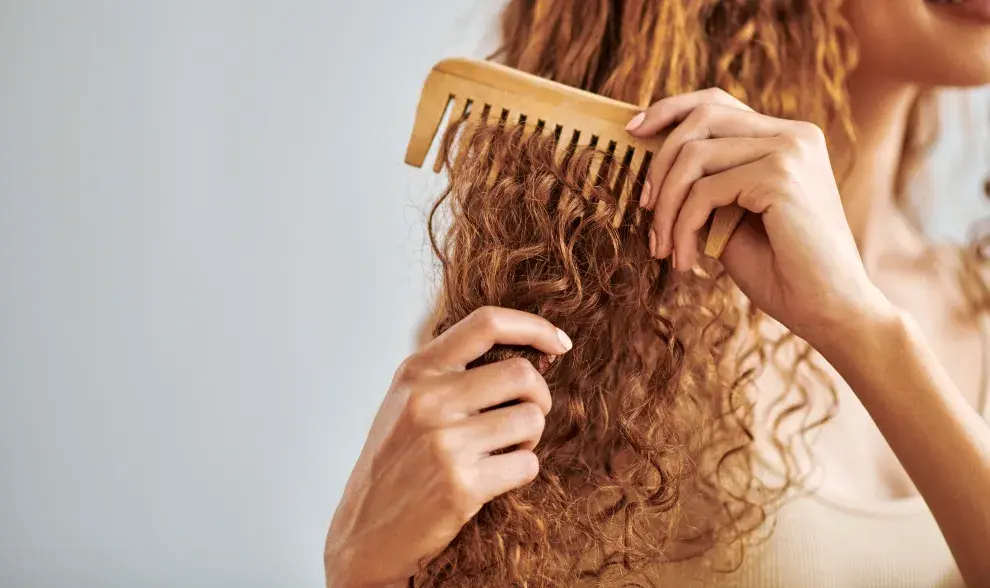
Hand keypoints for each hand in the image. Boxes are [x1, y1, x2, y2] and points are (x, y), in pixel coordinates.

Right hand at [325, 307, 571, 586]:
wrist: (364, 533)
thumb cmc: (395, 463)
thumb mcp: (407, 401)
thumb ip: (452, 372)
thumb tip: (531, 352)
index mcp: (416, 371)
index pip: (486, 323)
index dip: (534, 327)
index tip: (560, 343)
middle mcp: (428, 400)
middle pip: (523, 374)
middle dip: (539, 397)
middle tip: (524, 417)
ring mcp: (445, 442)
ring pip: (532, 419)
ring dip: (529, 438)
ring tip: (501, 452)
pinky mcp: (462, 485)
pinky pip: (528, 464)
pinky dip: (521, 471)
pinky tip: (493, 479)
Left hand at [625, 88, 891, 345]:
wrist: (832, 311)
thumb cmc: (782, 272)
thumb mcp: (733, 218)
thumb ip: (706, 185)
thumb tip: (652, 165)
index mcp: (787, 138)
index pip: (717, 102)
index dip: (669, 110)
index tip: (633, 131)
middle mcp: (793, 134)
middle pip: (700, 118)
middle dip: (659, 164)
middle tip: (645, 210)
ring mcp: (790, 150)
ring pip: (694, 156)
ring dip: (667, 207)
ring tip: (663, 248)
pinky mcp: (780, 176)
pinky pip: (703, 192)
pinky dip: (683, 228)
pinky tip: (686, 262)